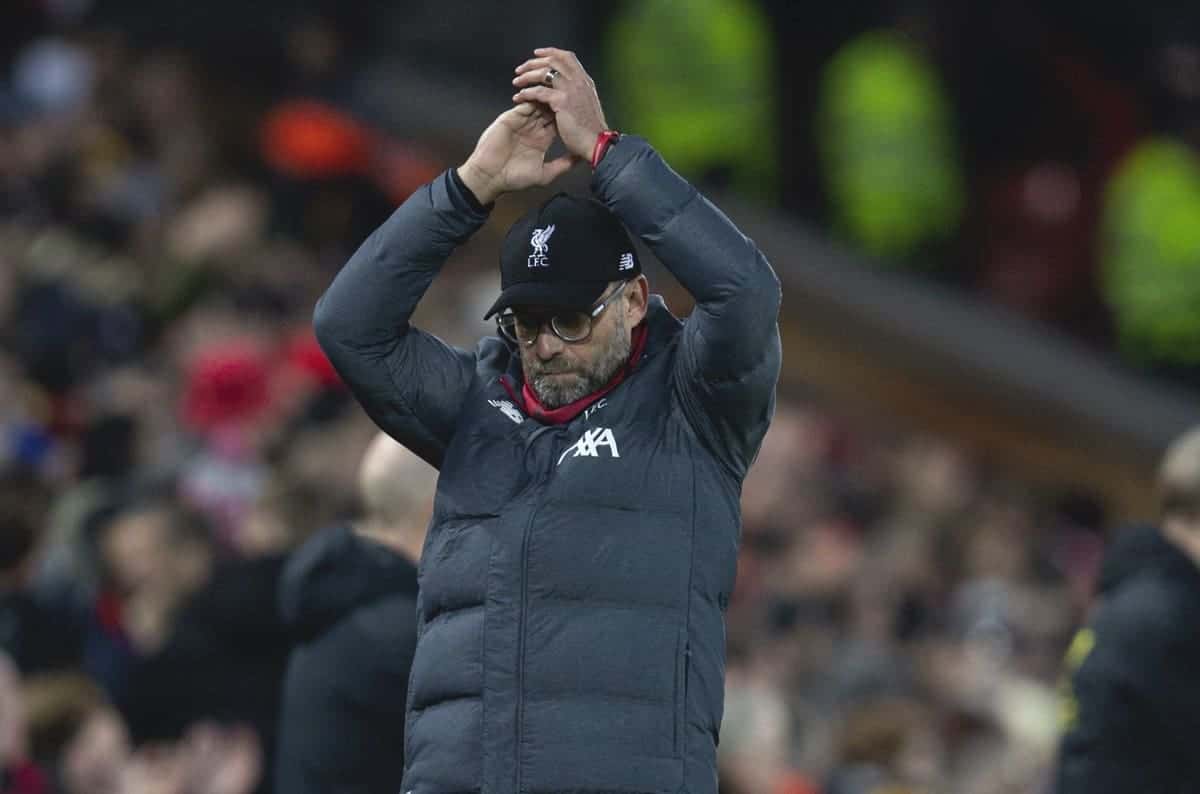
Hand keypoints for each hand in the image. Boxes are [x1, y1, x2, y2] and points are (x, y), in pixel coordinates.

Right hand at [457, 103, 576, 204]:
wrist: (489, 177)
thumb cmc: (514, 179)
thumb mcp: (544, 174)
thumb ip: (563, 165)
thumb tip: (581, 158)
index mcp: (543, 139)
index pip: (559, 121)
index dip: (570, 114)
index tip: (582, 108)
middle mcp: (533, 128)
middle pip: (550, 108)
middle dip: (560, 100)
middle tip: (573, 91)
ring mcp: (522, 121)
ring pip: (538, 102)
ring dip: (548, 95)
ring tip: (560, 87)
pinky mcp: (510, 117)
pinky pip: (523, 103)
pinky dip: (532, 96)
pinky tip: (543, 92)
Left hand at [512, 48, 607, 162]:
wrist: (597, 143)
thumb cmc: (591, 131)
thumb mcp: (586, 105)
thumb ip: (577, 94)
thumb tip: (563, 91)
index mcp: (584, 81)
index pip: (567, 57)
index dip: (551, 52)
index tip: (537, 54)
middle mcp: (579, 81)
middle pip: (553, 60)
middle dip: (534, 62)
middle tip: (520, 69)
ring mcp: (571, 89)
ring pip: (544, 72)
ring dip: (527, 75)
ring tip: (517, 82)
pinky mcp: (562, 101)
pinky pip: (539, 91)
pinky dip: (527, 93)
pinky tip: (520, 98)